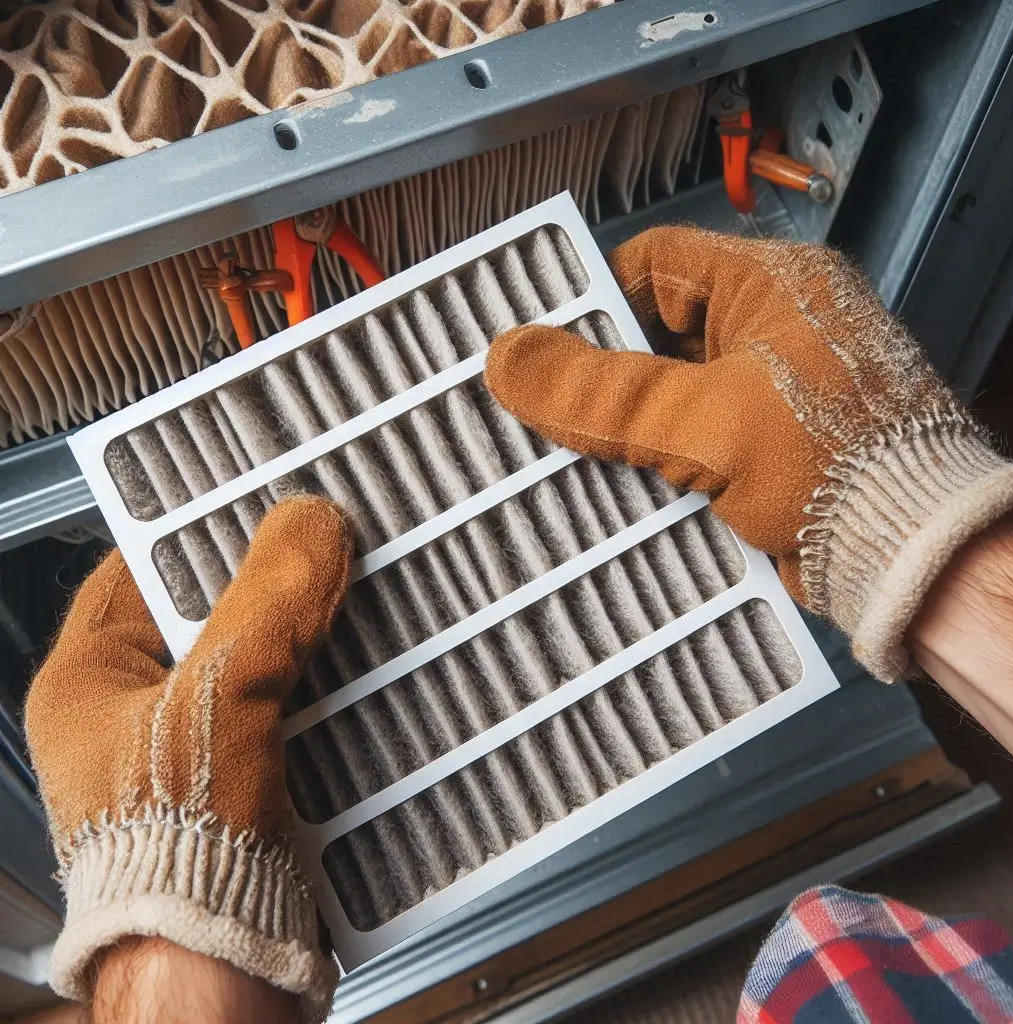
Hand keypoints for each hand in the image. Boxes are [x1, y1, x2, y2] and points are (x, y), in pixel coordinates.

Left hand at [25, 497, 351, 1022]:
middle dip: (269, 575)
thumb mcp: (216, 704)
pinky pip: (293, 695)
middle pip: (211, 605)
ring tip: (351, 586)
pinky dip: (329, 673)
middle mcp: (137, 709)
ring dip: (307, 625)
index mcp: (91, 682)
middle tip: (320, 536)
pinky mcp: (248, 772)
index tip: (258, 491)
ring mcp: (194, 743)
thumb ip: (265, 604)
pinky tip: (365, 657)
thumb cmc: (175, 864)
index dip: (199, 522)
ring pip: (259, 650)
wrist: (222, 976)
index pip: (140, 563)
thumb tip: (310, 524)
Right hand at [485, 227, 1012, 680]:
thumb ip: (602, 392)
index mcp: (770, 286)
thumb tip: (508, 359)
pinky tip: (605, 488)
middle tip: (532, 400)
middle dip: (597, 374)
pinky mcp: (766, 450)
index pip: (655, 265)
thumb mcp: (704, 420)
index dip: (590, 296)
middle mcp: (770, 329)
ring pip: (667, 396)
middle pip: (654, 336)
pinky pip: (688, 442)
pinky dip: (651, 463)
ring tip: (551, 447)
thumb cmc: (830, 465)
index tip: (535, 334)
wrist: (910, 559)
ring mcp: (770, 393)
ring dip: (621, 427)